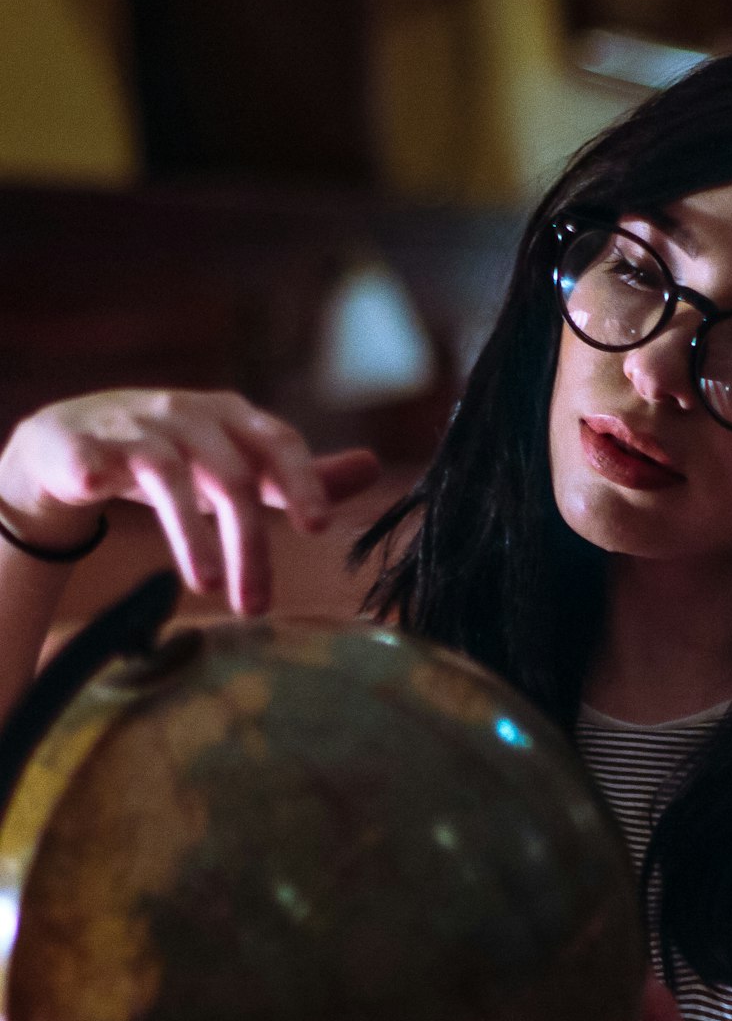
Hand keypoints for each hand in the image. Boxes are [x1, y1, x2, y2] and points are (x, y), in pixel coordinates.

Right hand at [0, 389, 380, 612]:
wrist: (70, 441)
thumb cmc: (171, 456)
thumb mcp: (236, 461)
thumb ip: (296, 474)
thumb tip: (373, 468)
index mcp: (231, 418)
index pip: (278, 443)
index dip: (301, 481)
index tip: (319, 528)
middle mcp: (186, 415)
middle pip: (231, 477)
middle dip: (250, 544)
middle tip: (258, 604)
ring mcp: (131, 428)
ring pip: (168, 477)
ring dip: (191, 535)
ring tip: (209, 586)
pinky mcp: (80, 445)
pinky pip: (88, 459)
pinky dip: (91, 471)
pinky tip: (93, 491)